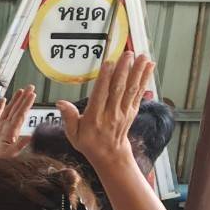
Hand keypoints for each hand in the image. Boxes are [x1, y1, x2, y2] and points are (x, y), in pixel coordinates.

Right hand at [0, 85, 36, 161]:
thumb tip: (30, 137)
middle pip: (17, 110)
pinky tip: (2, 101)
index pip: (21, 114)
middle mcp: (7, 128)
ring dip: (15, 100)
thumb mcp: (8, 155)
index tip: (32, 94)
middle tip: (30, 87)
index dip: (26, 104)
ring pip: (9, 111)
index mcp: (11, 132)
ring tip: (20, 90)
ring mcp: (0, 129)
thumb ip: (19, 146)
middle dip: (24, 98)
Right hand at [56, 53, 153, 167]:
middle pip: (118, 89)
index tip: (108, 63)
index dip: (105, 79)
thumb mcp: (73, 134)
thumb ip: (68, 117)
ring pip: (131, 89)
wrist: (110, 155)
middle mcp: (111, 114)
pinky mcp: (132, 110)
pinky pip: (139, 93)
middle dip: (124, 70)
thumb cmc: (89, 143)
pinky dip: (144, 79)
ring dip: (137, 71)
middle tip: (127, 54)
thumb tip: (60, 103)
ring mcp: (124, 112)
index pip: (101, 95)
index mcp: (95, 118)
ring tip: (142, 56)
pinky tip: (149, 66)